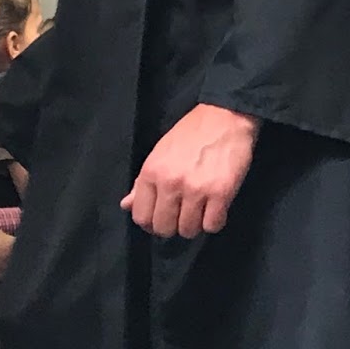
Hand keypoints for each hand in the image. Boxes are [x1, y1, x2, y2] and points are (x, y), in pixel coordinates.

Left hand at [122, 105, 259, 237]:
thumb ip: (142, 183)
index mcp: (151, 172)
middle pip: (164, 228)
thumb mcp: (159, 154)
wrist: (223, 117)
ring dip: (195, 225)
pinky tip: (215, 208)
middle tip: (182, 214)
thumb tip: (126, 205)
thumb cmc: (189, 134)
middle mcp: (170, 183)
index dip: (151, 223)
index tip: (162, 218)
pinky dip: (214, 221)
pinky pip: (213, 226)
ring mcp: (196, 190)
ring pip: (189, 231)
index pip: (141, 216)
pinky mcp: (221, 193)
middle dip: (173, 227)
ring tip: (200, 209)